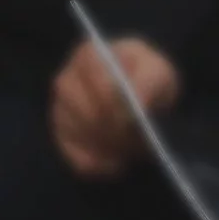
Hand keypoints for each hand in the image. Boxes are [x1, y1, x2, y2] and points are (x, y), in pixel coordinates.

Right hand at [50, 38, 180, 177]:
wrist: (143, 94)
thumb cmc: (149, 76)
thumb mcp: (159, 73)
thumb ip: (148, 85)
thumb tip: (130, 112)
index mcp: (90, 54)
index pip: (101, 86)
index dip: (119, 108)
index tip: (136, 121)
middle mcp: (67, 79)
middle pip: (86, 112)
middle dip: (115, 131)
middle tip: (139, 141)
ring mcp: (60, 109)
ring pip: (80, 136)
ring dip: (109, 148)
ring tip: (133, 149)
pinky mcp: (61, 136)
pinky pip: (73, 157)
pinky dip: (98, 165)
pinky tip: (117, 165)